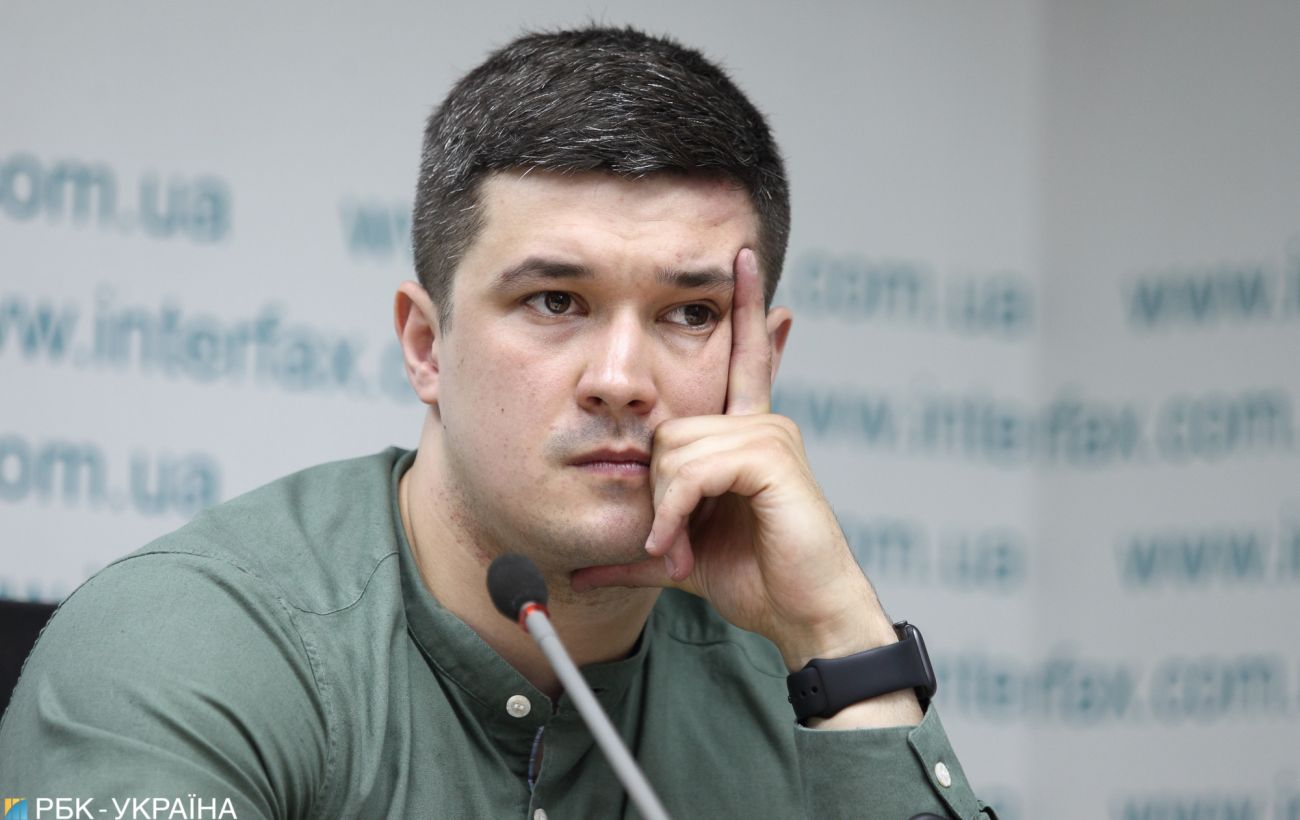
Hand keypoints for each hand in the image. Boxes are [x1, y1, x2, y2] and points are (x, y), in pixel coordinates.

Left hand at [570, 248, 898, 673]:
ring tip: (681, 548)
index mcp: (746, 434)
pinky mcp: (773, 458)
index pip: (743, 357)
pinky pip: (696, 469)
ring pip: (676, 448)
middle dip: (657, 493)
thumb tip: (582, 570)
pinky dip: (677, 512)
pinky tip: (683, 543)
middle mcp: (762, 424)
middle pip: (668, 427)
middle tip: (672, 541)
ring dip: (666, 510)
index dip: (742, 307)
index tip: (741, 255)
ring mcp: (771, 438)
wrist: (805, 615)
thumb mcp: (682, 556)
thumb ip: (637, 552)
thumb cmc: (756, 580)